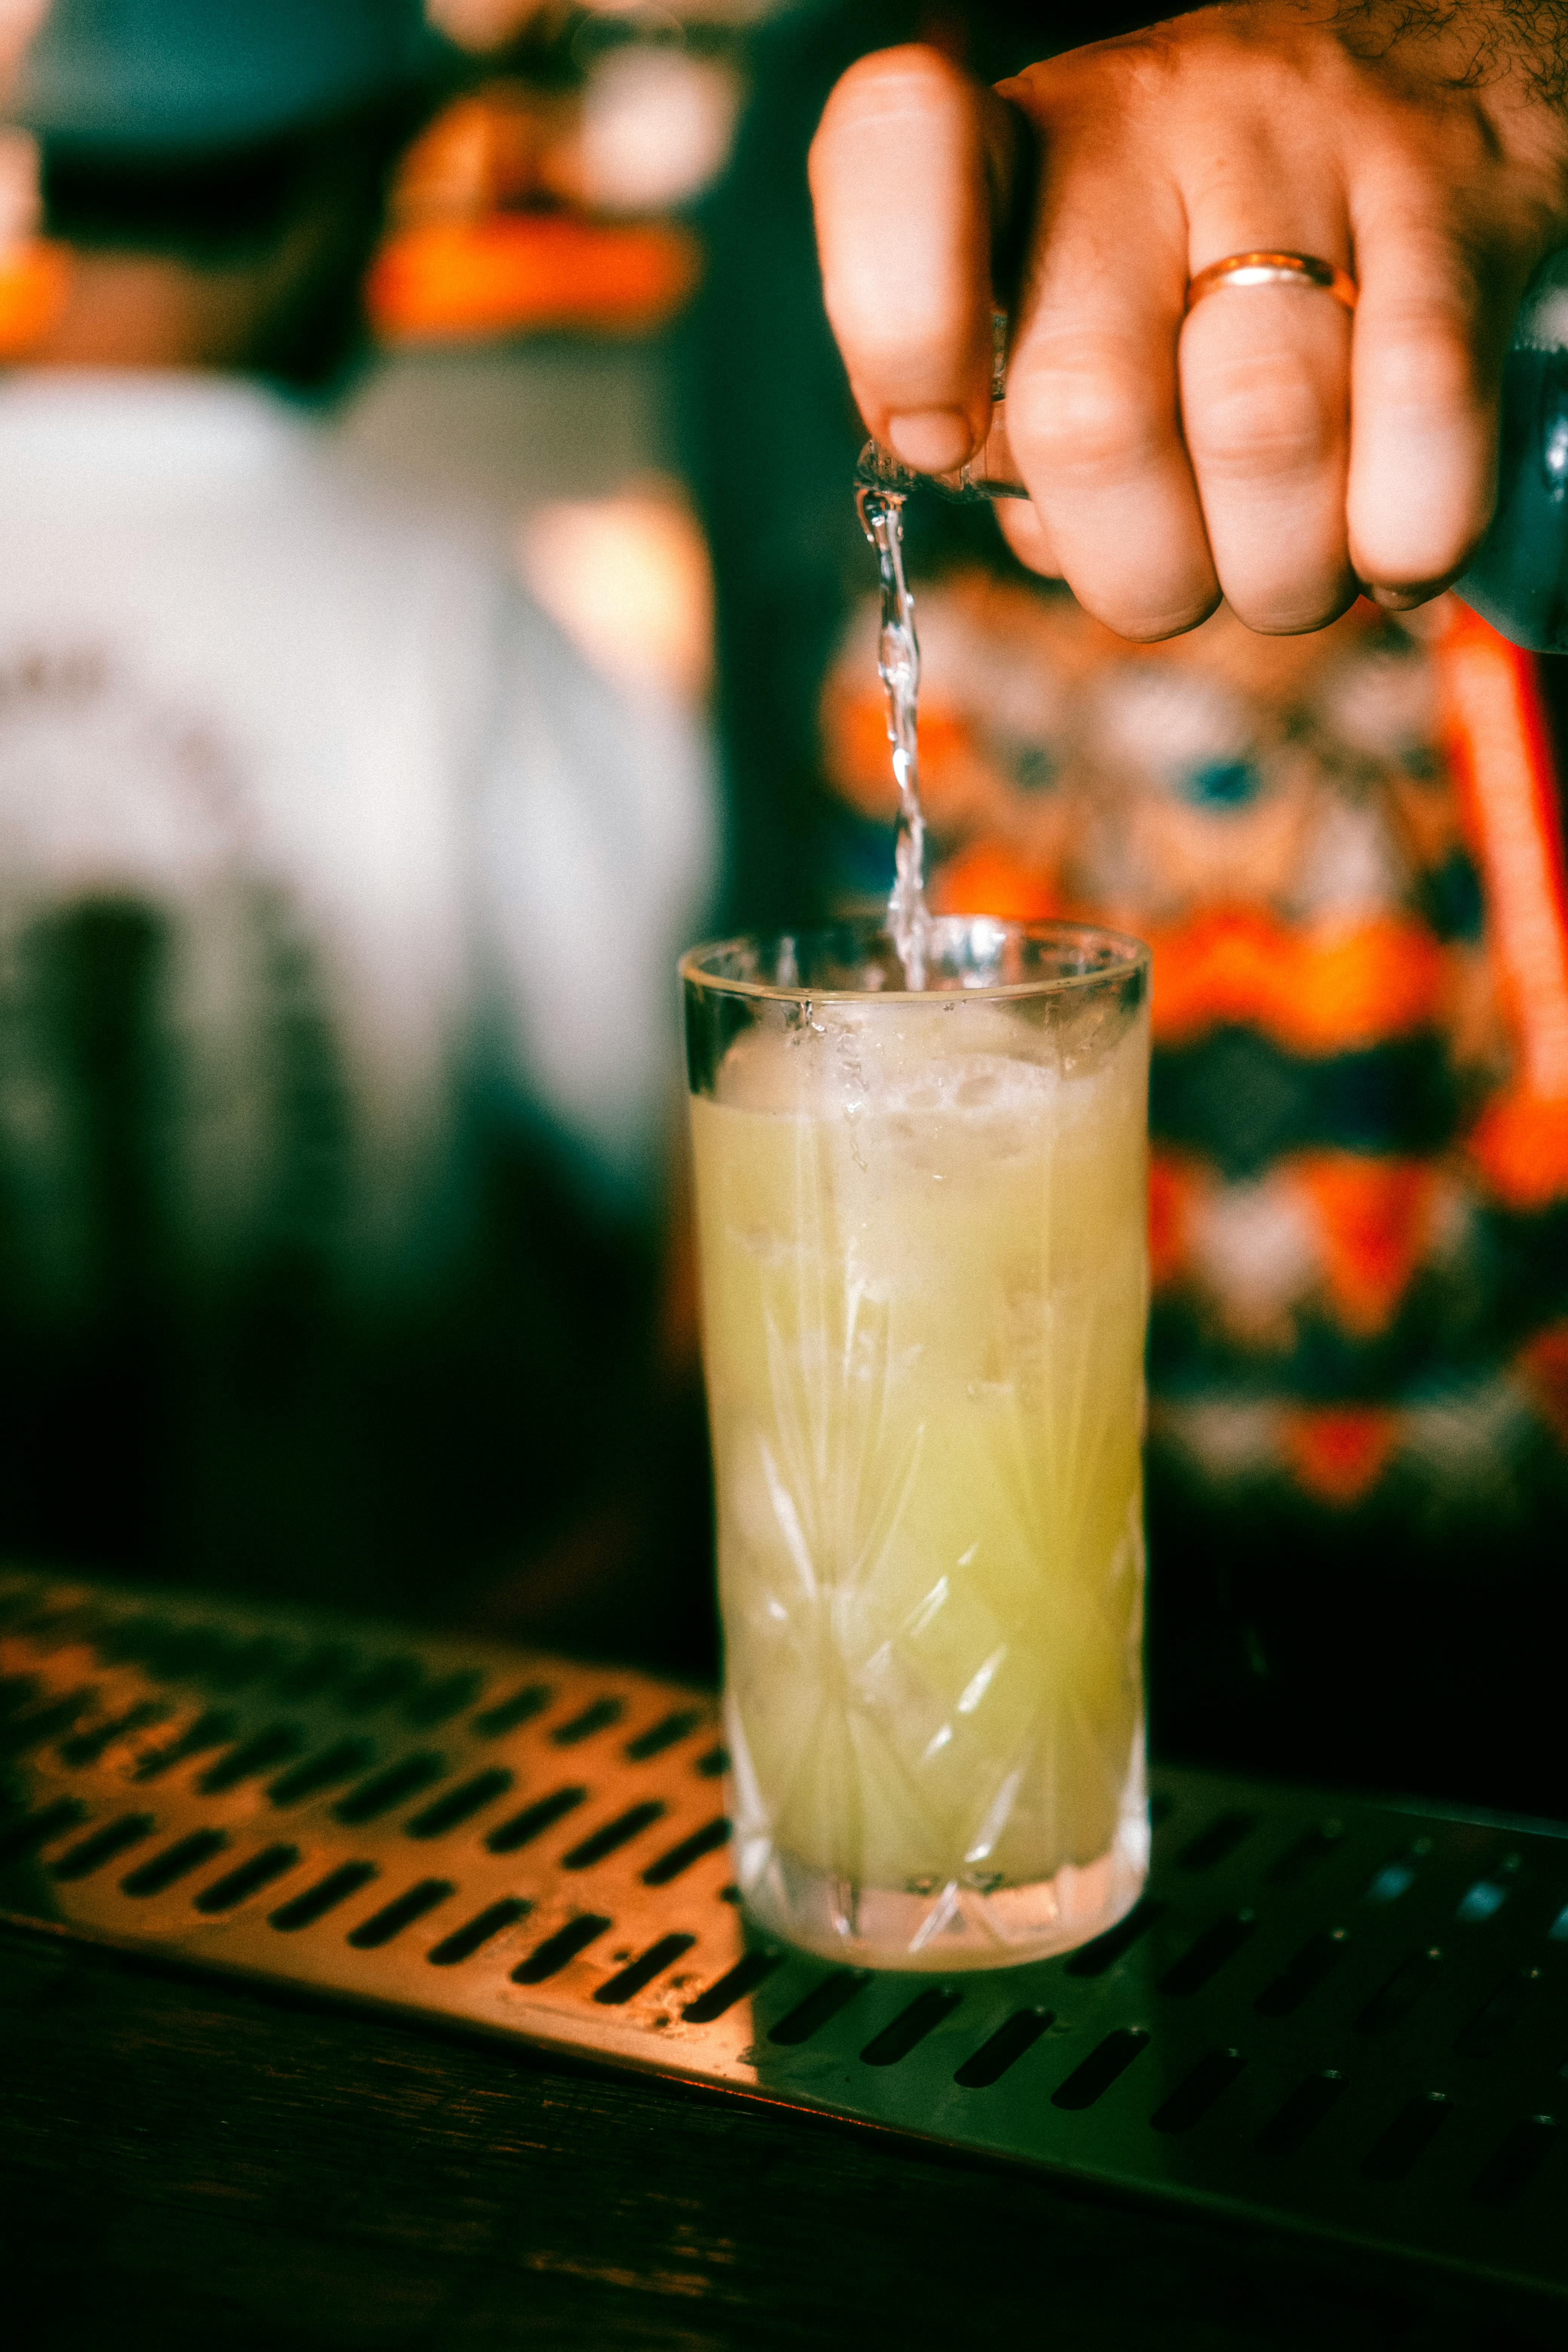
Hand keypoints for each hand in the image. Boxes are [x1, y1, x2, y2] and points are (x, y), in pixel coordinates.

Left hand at [809, 4, 1567, 639]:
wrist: (1419, 92)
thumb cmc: (1186, 271)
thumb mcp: (1048, 324)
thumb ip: (1000, 438)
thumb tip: (1049, 537)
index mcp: (1004, 159)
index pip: (894, 158)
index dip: (901, 328)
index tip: (937, 432)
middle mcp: (1140, 129)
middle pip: (1090, 411)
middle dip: (1137, 569)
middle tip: (1179, 570)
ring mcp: (1303, 151)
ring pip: (1261, 431)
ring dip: (1278, 570)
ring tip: (1289, 557)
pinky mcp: (1453, 200)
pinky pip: (1416, 412)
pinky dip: (1402, 533)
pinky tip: (1390, 543)